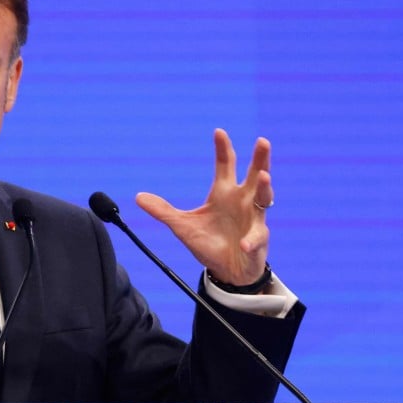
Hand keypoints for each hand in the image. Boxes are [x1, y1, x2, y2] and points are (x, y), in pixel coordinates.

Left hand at [136, 128, 272, 287]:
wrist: (227, 270)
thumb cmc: (209, 243)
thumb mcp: (182, 226)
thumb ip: (163, 211)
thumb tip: (137, 196)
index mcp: (224, 193)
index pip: (226, 165)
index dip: (223, 149)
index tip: (219, 131)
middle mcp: (243, 201)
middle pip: (256, 173)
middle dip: (260, 158)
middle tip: (262, 141)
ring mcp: (254, 219)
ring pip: (264, 198)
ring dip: (264, 187)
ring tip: (264, 177)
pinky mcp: (257, 240)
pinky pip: (256, 238)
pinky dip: (251, 240)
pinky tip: (245, 244)